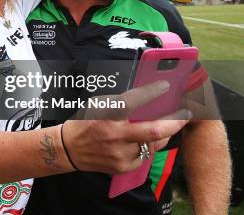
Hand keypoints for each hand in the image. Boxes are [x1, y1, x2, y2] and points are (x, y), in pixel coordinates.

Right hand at [62, 81, 191, 173]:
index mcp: (108, 115)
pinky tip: (143, 142)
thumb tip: (146, 99)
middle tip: (185, 115)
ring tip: (164, 127)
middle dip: (174, 122)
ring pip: (153, 145)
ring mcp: (120, 153)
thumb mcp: (98, 104)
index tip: (165, 86)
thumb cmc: (85, 122)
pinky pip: (145, 156)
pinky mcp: (123, 166)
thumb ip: (120, 103)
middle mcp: (116, 134)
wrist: (69, 148)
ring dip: (161, 135)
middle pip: (154, 130)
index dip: (152, 92)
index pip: (134, 100)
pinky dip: (147, 148)